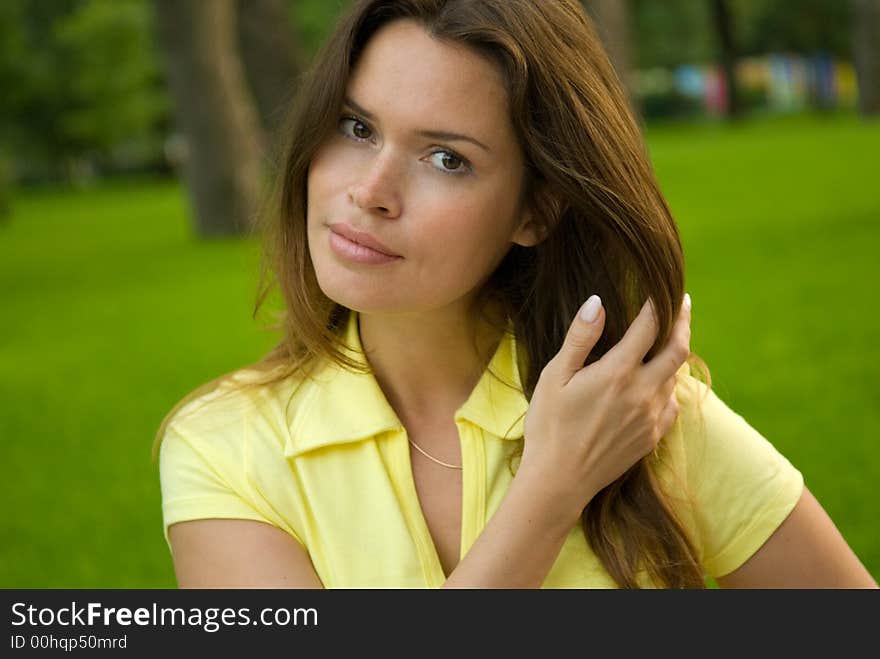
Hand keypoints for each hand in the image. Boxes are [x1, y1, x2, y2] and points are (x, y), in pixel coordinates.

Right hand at [521, 293, 691, 522]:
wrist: (559, 480)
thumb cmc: (549, 425)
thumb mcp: (555, 376)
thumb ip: (580, 338)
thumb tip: (598, 302)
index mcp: (617, 372)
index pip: (648, 328)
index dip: (656, 306)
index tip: (660, 292)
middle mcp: (642, 392)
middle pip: (678, 350)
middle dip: (682, 323)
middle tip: (683, 305)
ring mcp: (651, 417)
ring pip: (675, 378)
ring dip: (674, 356)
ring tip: (668, 341)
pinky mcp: (651, 438)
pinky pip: (671, 406)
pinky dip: (669, 388)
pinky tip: (659, 386)